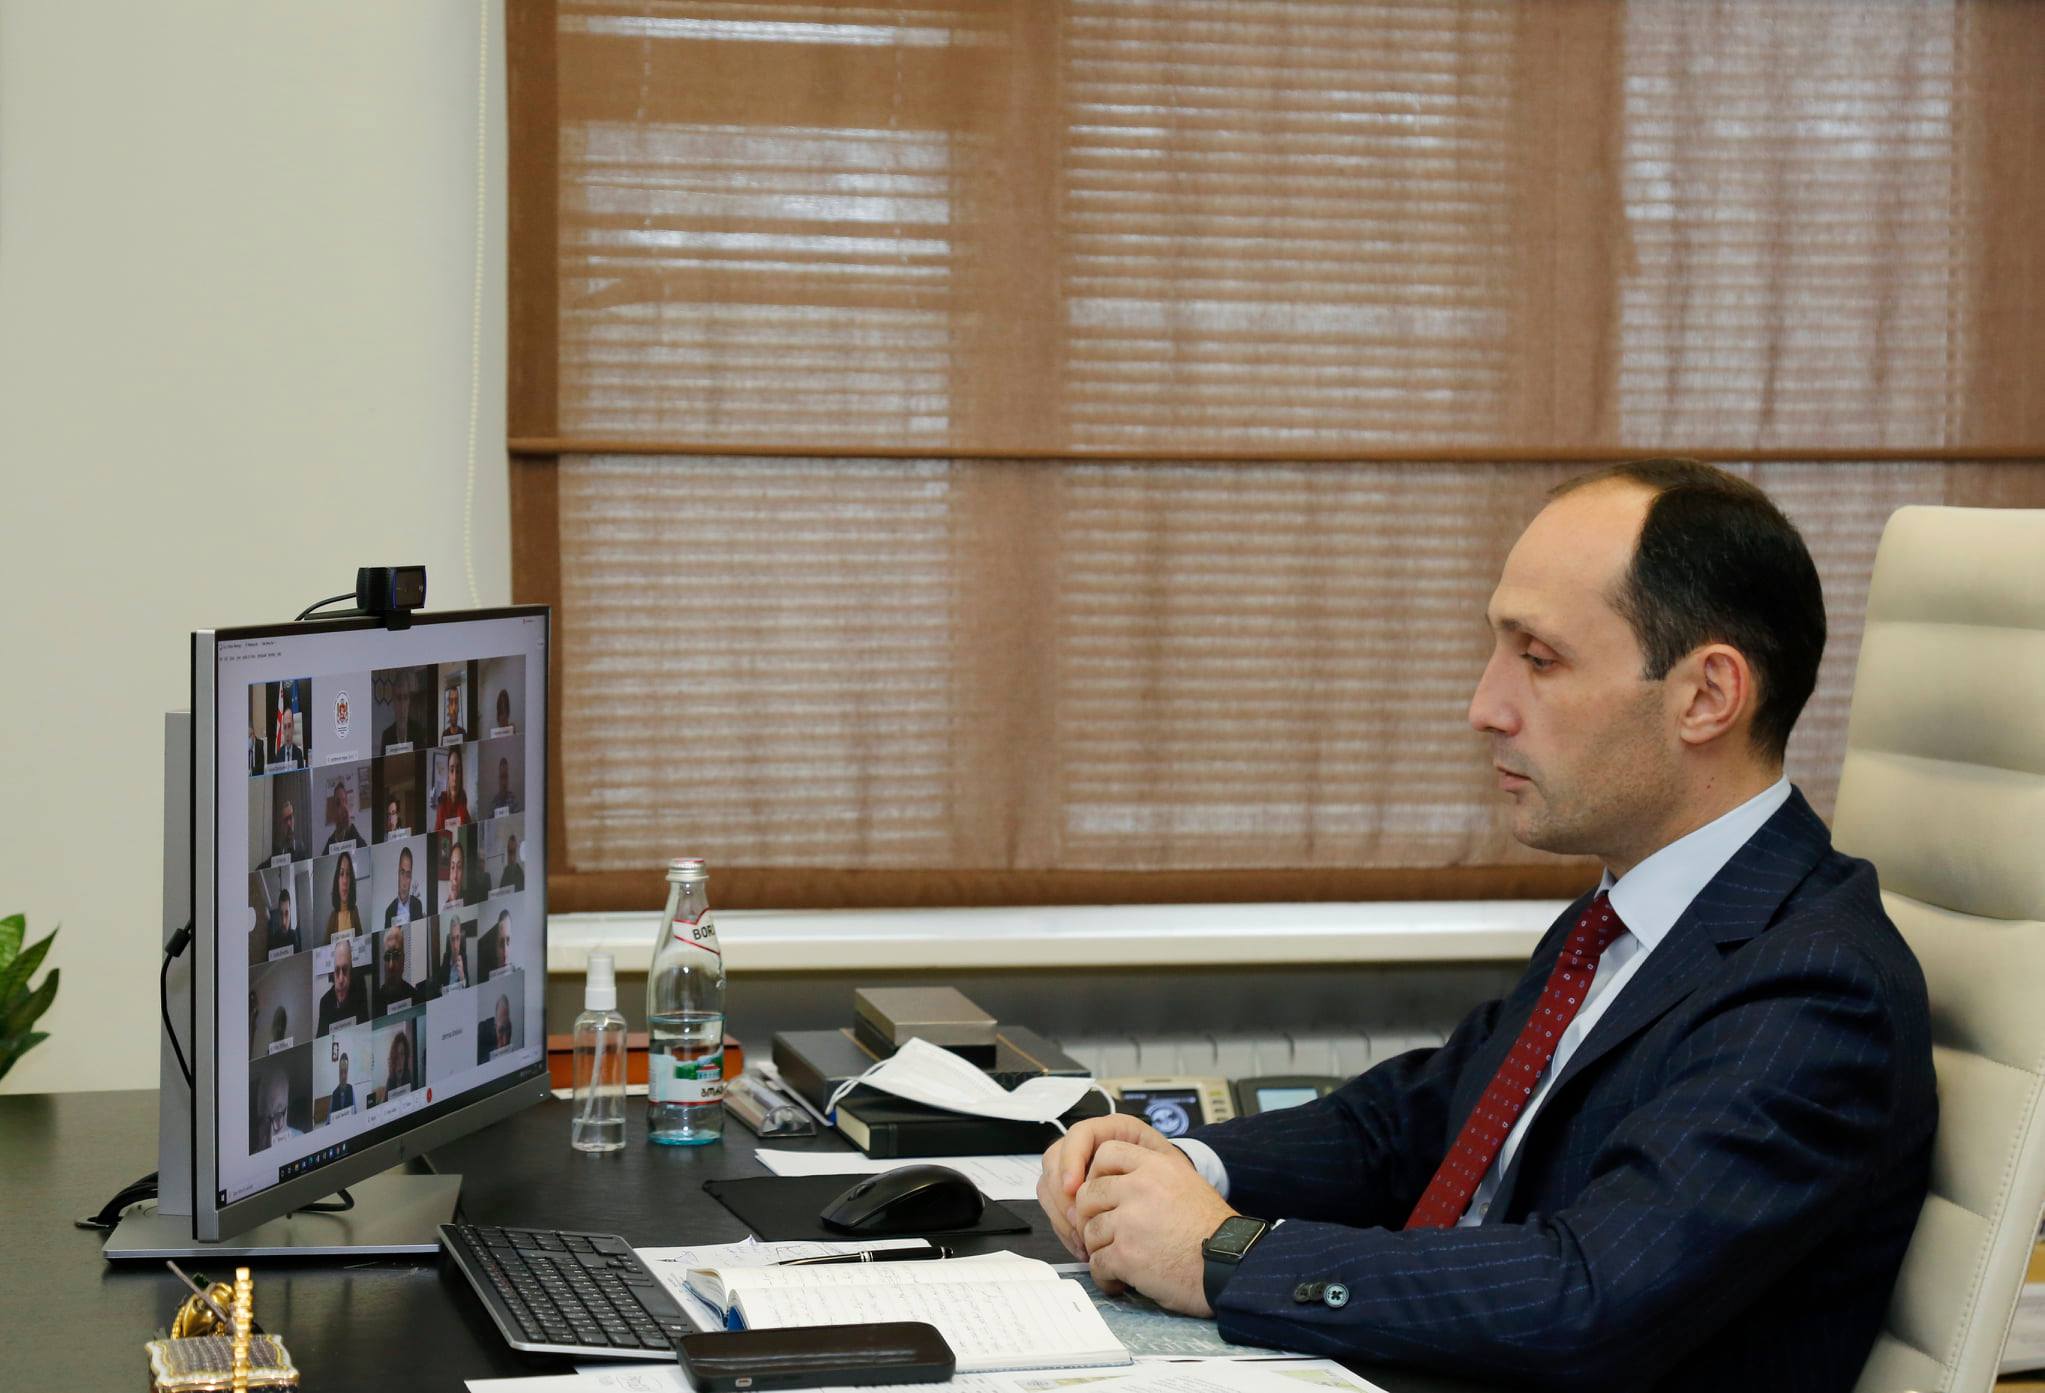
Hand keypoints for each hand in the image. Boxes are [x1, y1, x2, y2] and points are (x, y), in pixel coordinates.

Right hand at [1038, 1114, 1182, 1261]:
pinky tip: (1081, 1243)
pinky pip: (1055, 1207)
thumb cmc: (1176, 1184)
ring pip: (1049, 1185)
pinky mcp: (1074, 1196)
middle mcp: (1092, 1146)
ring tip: (1082, 1237)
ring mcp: (1079, 1171)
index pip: (1079, 1135)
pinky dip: (1063, 1226)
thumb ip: (1139, 1169)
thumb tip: (1102, 1186)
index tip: (1074, 1187)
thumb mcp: (1165, 1168)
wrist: (1181, 1204)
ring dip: (1060, 1213)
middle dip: (1061, 1193)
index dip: (1071, 1159)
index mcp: (1114, 1131)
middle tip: (1077, 1220)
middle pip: (1055, 1159)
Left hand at [1075, 1139, 1234, 1315]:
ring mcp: (1130, 1222)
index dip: (1097, 1174)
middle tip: (1105, 1233)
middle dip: (1091, 1217)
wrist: (1231, 1266)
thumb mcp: (1187, 1183)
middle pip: (1088, 1194)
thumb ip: (1151, 1176)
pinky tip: (1120, 1280)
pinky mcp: (1126, 1255)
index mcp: (1157, 1167)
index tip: (1103, 1195)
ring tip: (1118, 1260)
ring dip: (1099, 1249)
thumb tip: (1115, 1181)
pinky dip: (1105, 1276)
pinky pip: (1097, 1264)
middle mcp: (1140, 1188)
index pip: (1106, 1152)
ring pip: (1089, 1231)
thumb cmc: (1214, 1231)